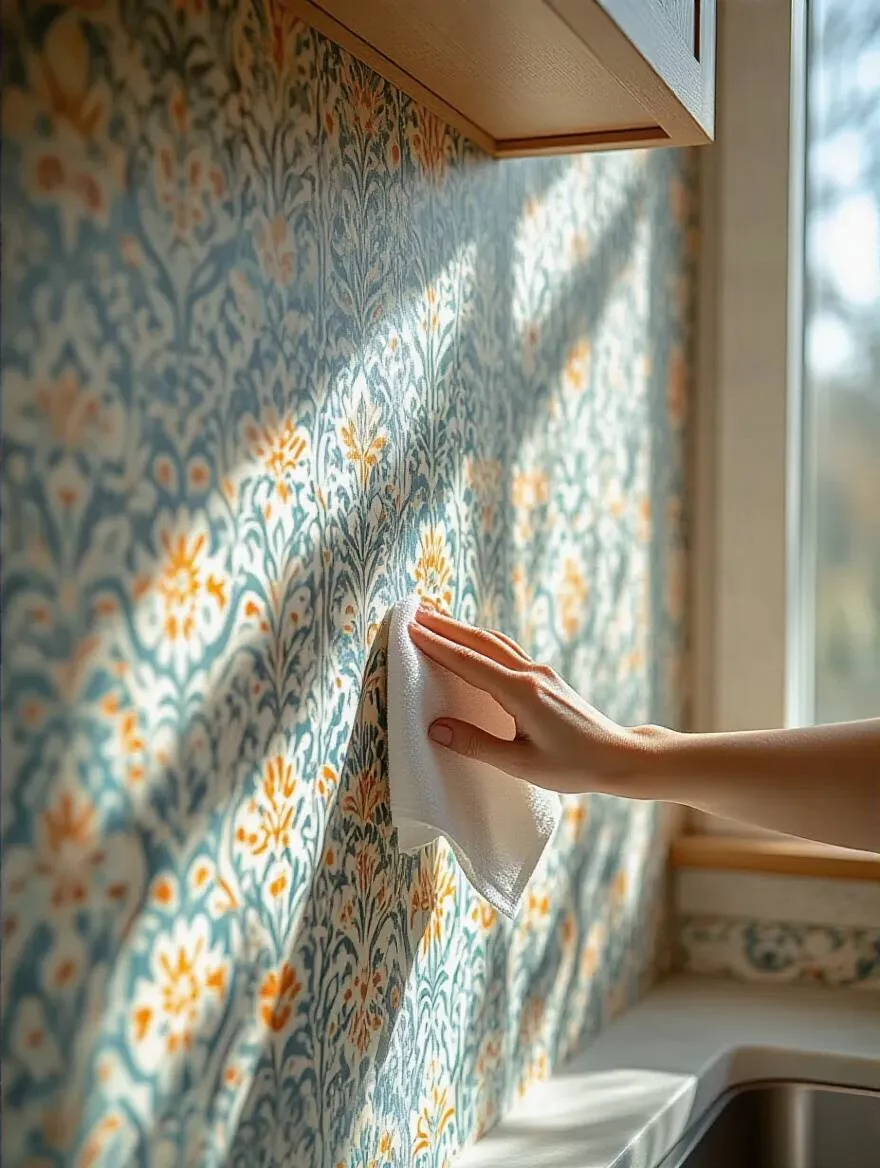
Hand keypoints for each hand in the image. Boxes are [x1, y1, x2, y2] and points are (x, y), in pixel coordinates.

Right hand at [407, 606, 664, 796]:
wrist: (618, 757)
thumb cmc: (573, 766)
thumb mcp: (521, 764)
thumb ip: (476, 744)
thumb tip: (435, 728)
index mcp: (521, 693)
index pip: (469, 662)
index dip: (437, 645)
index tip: (410, 629)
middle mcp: (530, 674)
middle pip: (480, 641)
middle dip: (445, 626)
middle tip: (413, 612)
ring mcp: (540, 672)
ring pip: (494, 641)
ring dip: (463, 629)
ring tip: (435, 619)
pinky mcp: (545, 676)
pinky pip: (506, 649)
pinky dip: (481, 640)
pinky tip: (472, 641)